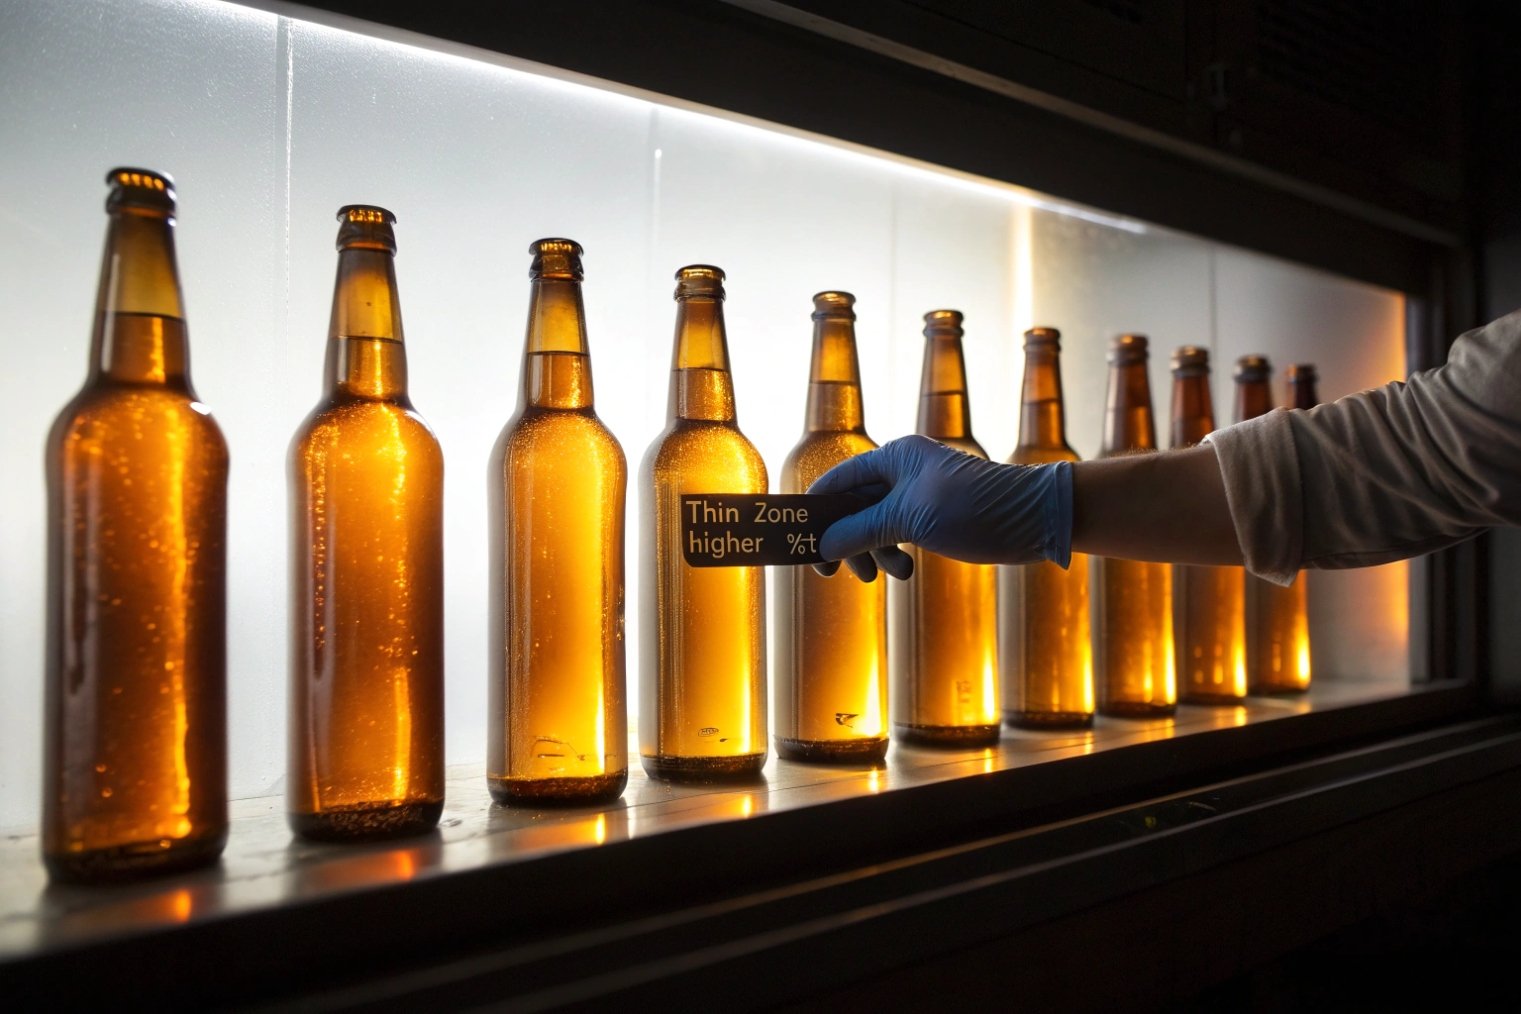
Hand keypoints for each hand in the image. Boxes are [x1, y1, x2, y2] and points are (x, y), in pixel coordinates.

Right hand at [807, 435, 1072, 580]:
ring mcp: (917, 494)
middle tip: (837, 575)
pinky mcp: (932, 516)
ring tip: (891, 572)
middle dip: (846, 539)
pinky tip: (907, 569)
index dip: (816, 513)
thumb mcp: (911, 518)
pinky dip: (895, 552)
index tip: (803, 546)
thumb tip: (823, 546)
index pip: (836, 481)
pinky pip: (897, 533)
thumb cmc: (977, 508)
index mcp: (893, 457)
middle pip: (852, 506)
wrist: (1038, 520)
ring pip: (874, 525)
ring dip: (874, 551)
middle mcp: (901, 471)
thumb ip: (862, 530)